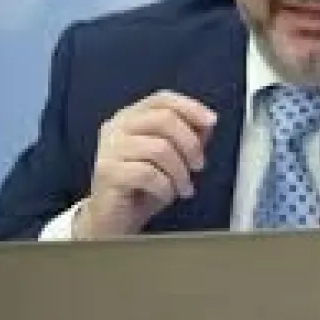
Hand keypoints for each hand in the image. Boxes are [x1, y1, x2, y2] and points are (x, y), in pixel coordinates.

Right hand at [73, 90, 217, 238]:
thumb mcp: (172, 158)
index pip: (162, 99)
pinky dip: (165, 187)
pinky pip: (148, 173)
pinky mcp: (108, 172)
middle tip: (199, 165)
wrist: (113, 220)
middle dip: (191, 144)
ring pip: (159, 148)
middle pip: (164, 119)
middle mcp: (117, 127)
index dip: (190, 107)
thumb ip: (188, 136)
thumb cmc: (142, 187)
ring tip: (184, 187)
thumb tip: (207, 121)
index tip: (211, 121)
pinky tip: (165, 195)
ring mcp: (109, 148)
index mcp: (131, 117)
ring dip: (180, 172)